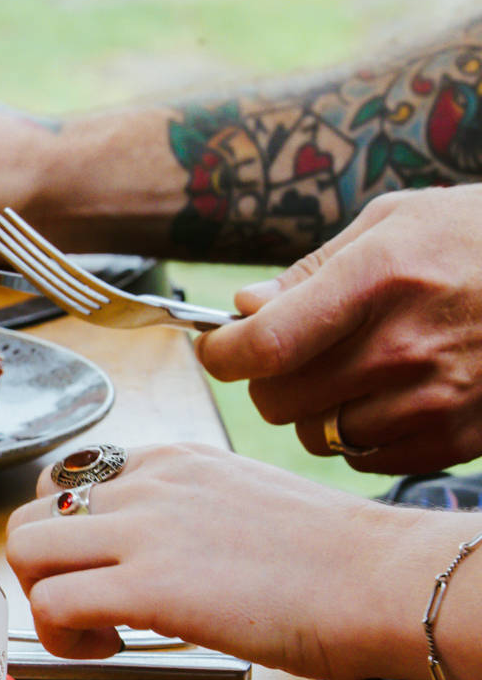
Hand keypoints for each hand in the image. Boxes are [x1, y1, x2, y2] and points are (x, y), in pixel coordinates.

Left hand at [5, 443, 431, 679]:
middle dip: (42, 569)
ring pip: (25, 550)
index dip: (68, 535)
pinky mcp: (148, 585)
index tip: (99, 571)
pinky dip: (60, 637)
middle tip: (85, 607)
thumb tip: (153, 558)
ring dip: (41, 600)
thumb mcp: (243, 503)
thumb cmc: (337, 561)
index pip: (70, 481)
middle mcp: (148, 483)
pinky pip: (52, 604)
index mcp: (172, 461)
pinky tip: (108, 648)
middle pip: (31, 513)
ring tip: (93, 631)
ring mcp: (143, 529)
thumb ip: (185, 517)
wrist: (385, 579)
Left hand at [195, 185, 481, 473]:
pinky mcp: (460, 437)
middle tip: (292, 356)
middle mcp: (404, 346)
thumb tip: (243, 309)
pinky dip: (362, 436)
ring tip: (351, 372)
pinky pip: (369, 458)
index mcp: (379, 279)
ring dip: (317, 411)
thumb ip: (310, 271)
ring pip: (318, 435)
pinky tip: (389, 397)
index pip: (265, 345)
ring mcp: (435, 397)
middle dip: (269, 381)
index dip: (224, 354)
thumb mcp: (396, 221)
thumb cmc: (479, 237)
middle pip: (279, 399)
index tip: (222, 348)